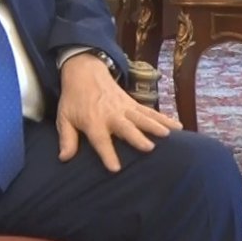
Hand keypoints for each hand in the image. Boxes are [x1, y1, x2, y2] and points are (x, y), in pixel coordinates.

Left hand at [56, 52, 179, 171]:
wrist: (85, 72)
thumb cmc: (74, 100)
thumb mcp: (64, 118)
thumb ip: (67, 139)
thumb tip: (64, 158)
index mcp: (93, 121)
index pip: (101, 140)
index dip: (108, 154)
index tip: (116, 168)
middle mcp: (111, 115)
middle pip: (126, 127)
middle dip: (137, 137)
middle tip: (149, 148)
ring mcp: (124, 107)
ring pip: (142, 117)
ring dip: (155, 126)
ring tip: (168, 135)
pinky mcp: (133, 103)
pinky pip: (150, 112)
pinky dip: (164, 118)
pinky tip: (177, 126)